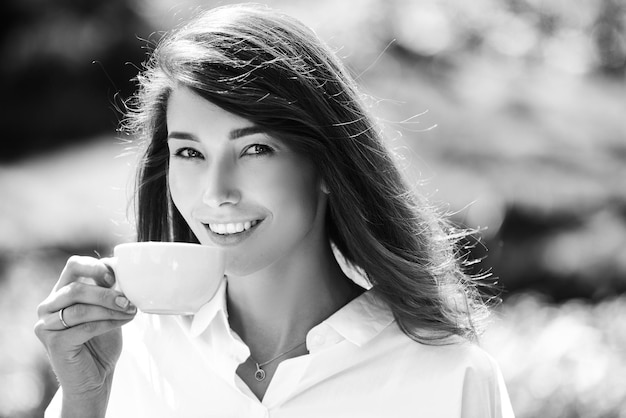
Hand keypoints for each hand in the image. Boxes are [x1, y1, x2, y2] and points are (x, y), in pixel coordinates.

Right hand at [34, 256, 135, 414]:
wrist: (94, 378)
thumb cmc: (101, 342)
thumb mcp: (108, 309)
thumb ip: (110, 290)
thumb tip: (123, 268)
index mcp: (61, 292)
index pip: (73, 265)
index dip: (96, 268)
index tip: (116, 277)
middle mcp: (48, 307)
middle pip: (75, 288)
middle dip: (106, 293)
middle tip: (128, 300)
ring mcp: (47, 325)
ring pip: (80, 309)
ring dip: (110, 309)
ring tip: (130, 312)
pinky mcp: (54, 343)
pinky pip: (84, 327)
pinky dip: (108, 323)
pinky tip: (123, 322)